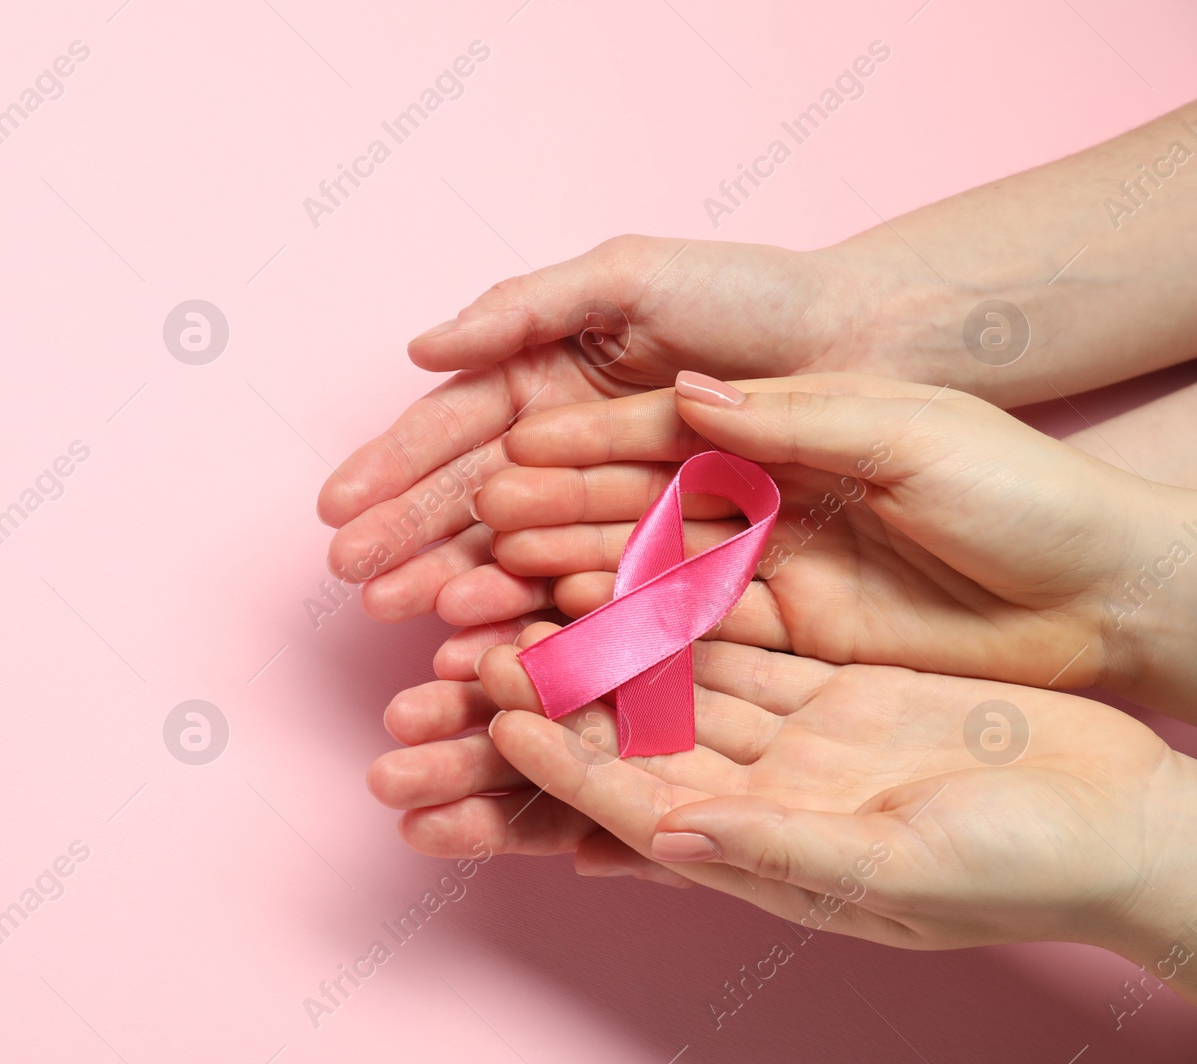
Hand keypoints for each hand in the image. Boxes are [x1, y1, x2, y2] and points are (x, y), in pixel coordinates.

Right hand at [318, 236, 854, 623]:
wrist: (873, 344)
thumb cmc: (750, 295)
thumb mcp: (627, 278)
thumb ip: (521, 309)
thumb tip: (417, 347)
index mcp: (548, 384)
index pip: (454, 431)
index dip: (392, 468)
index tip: (336, 508)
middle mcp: (571, 454)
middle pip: (474, 502)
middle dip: (410, 540)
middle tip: (352, 579)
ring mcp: (618, 512)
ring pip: (525, 555)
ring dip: (461, 584)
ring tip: (406, 618)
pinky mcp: (673, 561)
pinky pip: (599, 592)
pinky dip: (546, 616)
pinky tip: (495, 639)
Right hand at [463, 371, 1196, 717]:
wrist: (1099, 588)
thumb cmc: (1017, 483)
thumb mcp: (907, 428)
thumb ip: (790, 417)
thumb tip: (687, 396)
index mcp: (763, 426)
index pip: (634, 435)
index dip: (551, 449)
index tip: (489, 459)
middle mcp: (741, 497)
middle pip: (608, 512)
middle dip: (518, 527)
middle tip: (431, 546)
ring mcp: (755, 572)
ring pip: (627, 581)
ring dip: (545, 592)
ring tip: (461, 615)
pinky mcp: (777, 640)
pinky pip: (676, 645)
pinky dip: (612, 651)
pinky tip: (548, 655)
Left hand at [472, 631, 1196, 1001]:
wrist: (1124, 822)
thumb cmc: (1030, 871)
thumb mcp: (904, 869)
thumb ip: (781, 850)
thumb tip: (668, 837)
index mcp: (762, 848)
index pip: (633, 799)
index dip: (558, 759)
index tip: (492, 708)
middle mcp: (758, 791)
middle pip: (630, 736)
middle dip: (550, 694)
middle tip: (469, 643)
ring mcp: (791, 735)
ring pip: (671, 676)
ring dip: (600, 634)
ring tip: (523, 583)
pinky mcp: (830, 684)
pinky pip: (738, 635)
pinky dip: (685, 599)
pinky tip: (631, 556)